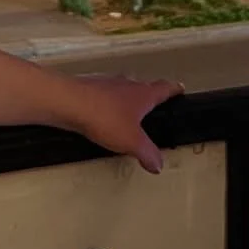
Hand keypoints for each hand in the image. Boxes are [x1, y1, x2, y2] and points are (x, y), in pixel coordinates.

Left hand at [69, 74, 183, 174]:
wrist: (68, 102)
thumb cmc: (106, 119)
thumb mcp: (132, 141)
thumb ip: (147, 153)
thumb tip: (159, 164)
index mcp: (142, 94)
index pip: (164, 88)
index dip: (173, 89)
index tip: (180, 89)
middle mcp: (126, 84)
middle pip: (143, 87)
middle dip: (149, 96)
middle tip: (154, 107)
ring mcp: (106, 84)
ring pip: (122, 90)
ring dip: (127, 100)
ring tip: (129, 116)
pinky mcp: (88, 89)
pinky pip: (104, 97)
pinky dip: (108, 106)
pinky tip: (104, 118)